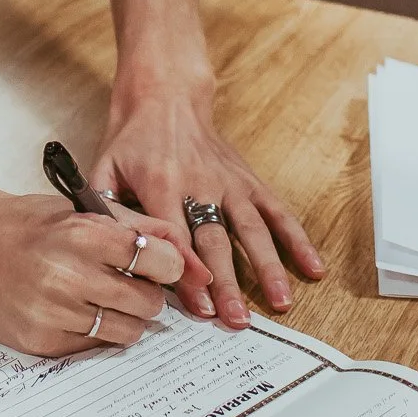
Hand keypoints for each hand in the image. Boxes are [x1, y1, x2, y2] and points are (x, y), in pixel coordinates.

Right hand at [0, 186, 188, 356]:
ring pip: (126, 332)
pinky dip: (92, 332)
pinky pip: (92, 346)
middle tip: (129, 284)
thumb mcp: (83, 210)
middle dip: (147, 294)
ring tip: (103, 299)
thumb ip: (138, 227)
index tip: (160, 266)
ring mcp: (52, 312)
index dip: (167, 266)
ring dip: (124, 318)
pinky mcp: (40, 340)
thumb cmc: (28, 224)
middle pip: (148, 302)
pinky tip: (74, 311)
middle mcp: (68, 275)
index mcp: (83, 234)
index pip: (159, 261)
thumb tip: (188, 254)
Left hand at [90, 82, 323, 329]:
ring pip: (252, 228)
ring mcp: (230, 182)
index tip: (201, 308)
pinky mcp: (249, 180)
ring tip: (281, 302)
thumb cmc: (132, 139)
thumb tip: (104, 252)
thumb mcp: (105, 168)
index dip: (189, 273)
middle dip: (229, 283)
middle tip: (237, 320)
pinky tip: (314, 267)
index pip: (178, 236)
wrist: (166, 95)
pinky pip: (277, 210)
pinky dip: (297, 239)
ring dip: (268, 266)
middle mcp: (201, 184)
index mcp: (163, 184)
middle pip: (217, 240)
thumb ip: (104, 209)